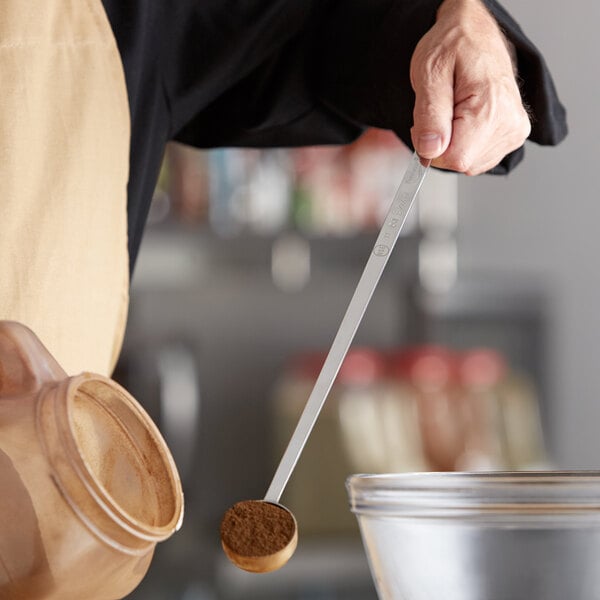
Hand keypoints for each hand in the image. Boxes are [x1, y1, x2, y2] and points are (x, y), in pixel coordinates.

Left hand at [410, 0, 530, 174]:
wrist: (476, 32)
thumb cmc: (454, 45)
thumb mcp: (429, 73)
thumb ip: (429, 116)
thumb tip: (429, 151)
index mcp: (491, 109)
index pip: (455, 159)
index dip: (432, 148)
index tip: (426, 124)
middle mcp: (510, 124)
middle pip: (462, 164)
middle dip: (441, 146)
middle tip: (439, 112)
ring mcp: (514, 131)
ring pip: (470, 164)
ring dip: (452, 144)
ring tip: (453, 111)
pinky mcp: (512, 135)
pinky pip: (478, 158)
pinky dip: (464, 144)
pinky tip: (464, 119)